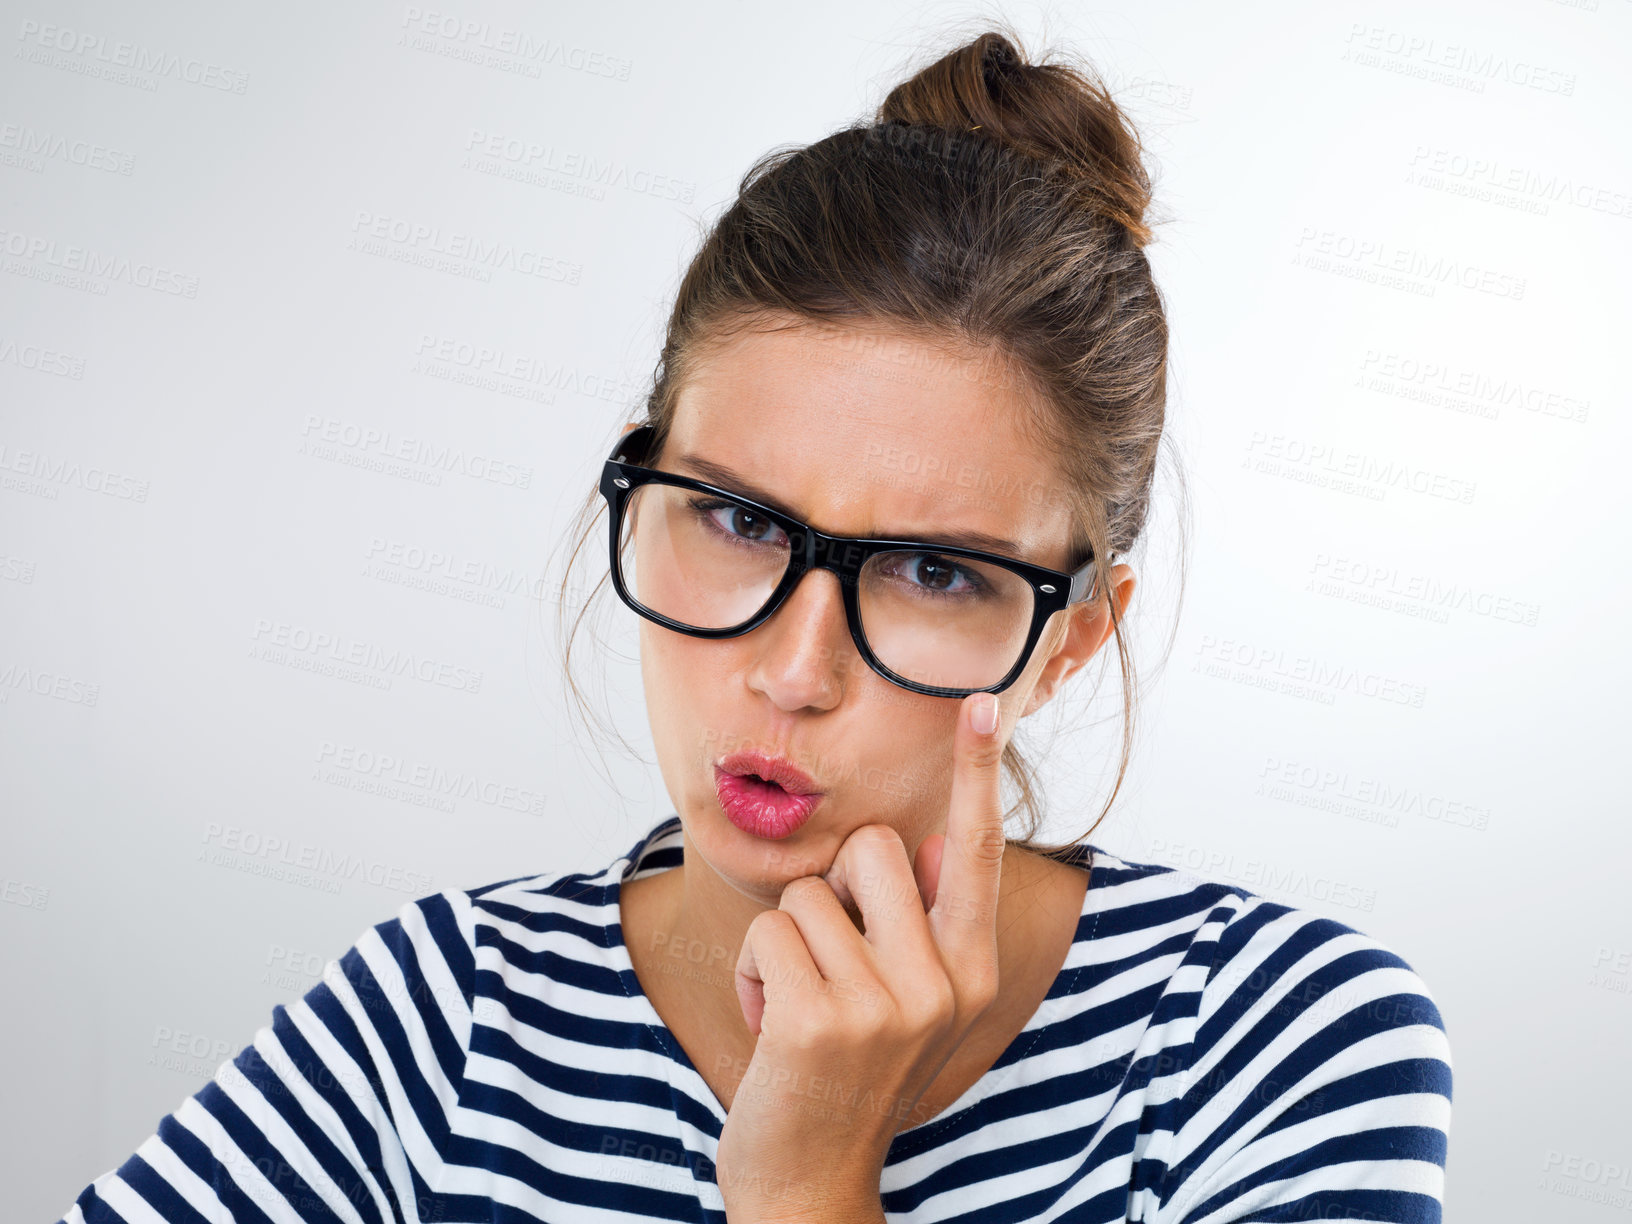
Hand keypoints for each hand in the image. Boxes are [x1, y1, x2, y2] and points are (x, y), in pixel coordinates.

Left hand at [713, 691, 1006, 1221]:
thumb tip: (937, 840)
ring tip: (801, 1007)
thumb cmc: (852, 1077)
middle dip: (834, 888)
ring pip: (810, 889)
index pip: (975, 850)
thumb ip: (931, 928)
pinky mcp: (820, 1019)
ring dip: (788, 942)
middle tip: (832, 960)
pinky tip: (773, 1028)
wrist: (811, 1184)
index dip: (977, 771)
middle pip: (872, 846)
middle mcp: (943, 983)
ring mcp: (886, 1005)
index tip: (981, 700)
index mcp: (972, 971)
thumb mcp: (914, 1007)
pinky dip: (758, 970)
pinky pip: (771, 928)